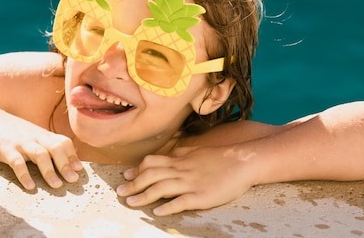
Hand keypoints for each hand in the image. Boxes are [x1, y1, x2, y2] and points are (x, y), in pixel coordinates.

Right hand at [0, 107, 83, 189]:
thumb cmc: (14, 131)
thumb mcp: (33, 134)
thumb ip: (47, 144)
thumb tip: (66, 159)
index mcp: (43, 134)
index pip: (63, 142)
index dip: (72, 155)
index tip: (80, 170)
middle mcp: (35, 137)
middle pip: (55, 148)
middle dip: (65, 164)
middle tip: (73, 180)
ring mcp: (21, 142)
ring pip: (39, 154)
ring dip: (49, 170)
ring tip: (56, 186)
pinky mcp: (6, 149)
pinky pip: (17, 162)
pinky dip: (24, 174)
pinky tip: (30, 186)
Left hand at [116, 146, 253, 215]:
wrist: (243, 161)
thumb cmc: (221, 158)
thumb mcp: (197, 151)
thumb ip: (181, 153)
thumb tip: (169, 154)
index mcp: (181, 160)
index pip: (153, 163)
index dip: (137, 169)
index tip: (126, 175)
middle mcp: (182, 170)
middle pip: (151, 175)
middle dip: (134, 184)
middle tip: (120, 192)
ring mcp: (191, 183)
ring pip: (162, 188)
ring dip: (144, 196)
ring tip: (131, 203)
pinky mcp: (201, 195)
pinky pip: (181, 201)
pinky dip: (168, 206)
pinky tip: (157, 212)